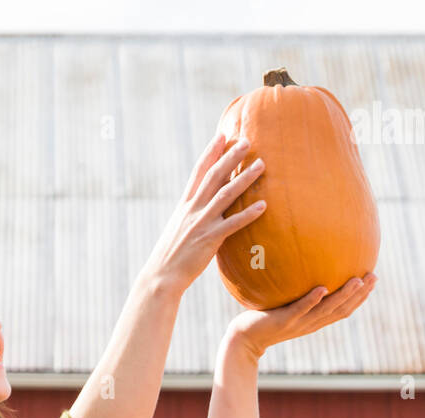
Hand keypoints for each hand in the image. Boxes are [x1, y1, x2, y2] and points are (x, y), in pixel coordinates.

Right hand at [142, 131, 267, 293]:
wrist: (161, 276)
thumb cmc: (171, 256)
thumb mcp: (179, 229)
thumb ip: (192, 215)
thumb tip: (203, 207)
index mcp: (185, 205)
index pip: (199, 172)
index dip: (211, 152)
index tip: (222, 135)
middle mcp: (193, 209)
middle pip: (214, 176)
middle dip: (230, 157)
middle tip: (246, 141)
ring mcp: (202, 223)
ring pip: (226, 194)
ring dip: (244, 178)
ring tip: (261, 165)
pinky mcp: (210, 240)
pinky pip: (233, 224)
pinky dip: (248, 214)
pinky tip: (263, 206)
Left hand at [222, 274, 377, 362]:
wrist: (244, 339)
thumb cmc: (262, 318)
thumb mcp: (283, 302)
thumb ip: (296, 288)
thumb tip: (302, 261)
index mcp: (314, 320)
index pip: (343, 310)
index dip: (360, 297)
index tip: (373, 279)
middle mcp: (310, 323)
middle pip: (341, 310)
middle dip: (359, 295)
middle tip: (373, 277)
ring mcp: (298, 323)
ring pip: (326, 310)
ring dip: (343, 296)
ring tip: (357, 281)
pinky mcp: (283, 321)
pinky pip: (300, 309)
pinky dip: (312, 300)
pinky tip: (322, 287)